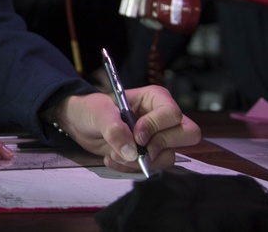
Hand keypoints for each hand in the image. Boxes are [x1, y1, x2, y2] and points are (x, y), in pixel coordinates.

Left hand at [53, 86, 200, 172]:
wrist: (79, 125)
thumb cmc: (91, 109)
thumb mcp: (98, 111)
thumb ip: (113, 128)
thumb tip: (132, 151)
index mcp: (154, 99)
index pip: (172, 113)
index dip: (156, 126)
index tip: (137, 135)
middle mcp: (162, 118)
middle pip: (188, 134)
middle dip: (160, 146)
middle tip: (136, 149)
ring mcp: (159, 138)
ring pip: (169, 156)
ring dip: (141, 162)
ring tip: (115, 155)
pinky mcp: (150, 156)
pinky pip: (154, 168)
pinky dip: (132, 169)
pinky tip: (114, 159)